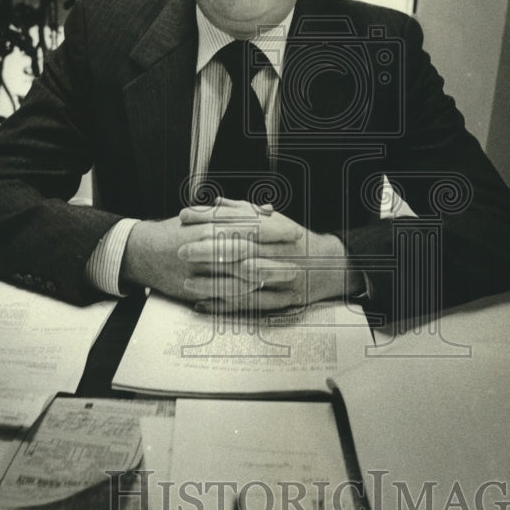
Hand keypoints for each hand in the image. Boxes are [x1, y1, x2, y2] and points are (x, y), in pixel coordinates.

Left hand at [176, 198, 362, 311]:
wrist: (328, 265)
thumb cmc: (294, 240)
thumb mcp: (274, 219)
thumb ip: (243, 211)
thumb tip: (214, 203)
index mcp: (273, 229)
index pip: (236, 221)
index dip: (209, 219)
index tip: (185, 217)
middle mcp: (276, 252)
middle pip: (238, 250)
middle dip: (208, 251)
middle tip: (181, 250)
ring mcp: (278, 277)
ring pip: (242, 281)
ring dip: (213, 283)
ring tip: (186, 283)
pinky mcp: (277, 299)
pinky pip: (248, 304)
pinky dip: (224, 306)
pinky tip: (203, 304)